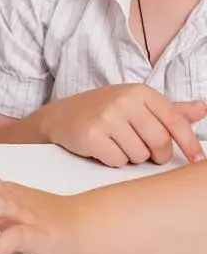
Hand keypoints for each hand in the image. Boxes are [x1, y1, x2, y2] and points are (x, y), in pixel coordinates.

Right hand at [40, 84, 205, 167]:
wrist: (60, 116)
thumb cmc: (103, 111)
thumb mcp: (136, 104)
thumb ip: (170, 109)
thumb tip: (203, 109)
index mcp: (140, 92)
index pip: (175, 122)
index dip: (190, 144)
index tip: (197, 160)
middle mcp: (124, 101)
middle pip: (160, 143)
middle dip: (155, 154)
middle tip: (143, 150)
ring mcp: (107, 117)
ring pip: (140, 155)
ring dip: (132, 157)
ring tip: (117, 144)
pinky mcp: (92, 135)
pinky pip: (118, 161)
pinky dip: (113, 161)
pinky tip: (103, 148)